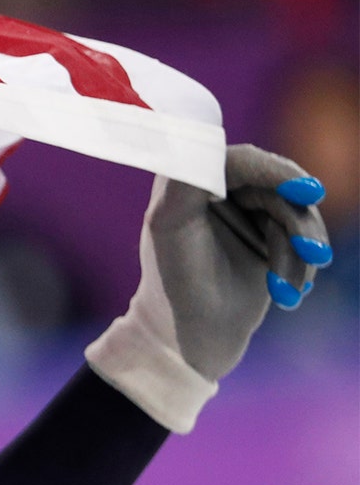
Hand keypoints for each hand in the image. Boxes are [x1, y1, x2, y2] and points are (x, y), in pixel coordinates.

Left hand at [87, 143, 330, 432]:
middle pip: (279, 189)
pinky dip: (298, 269)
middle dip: (298, 225)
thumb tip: (211, 143)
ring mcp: (248, 216)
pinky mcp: (269, 241)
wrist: (189, 341)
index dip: (276, 170)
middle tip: (314, 256)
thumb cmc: (172, 283)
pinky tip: (289, 294)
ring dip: (299, 254)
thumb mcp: (170, 226)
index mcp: (189, 181)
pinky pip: (303, 241)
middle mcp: (219, 192)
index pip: (242, 159)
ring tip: (288, 291)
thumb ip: (185, 180)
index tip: (307, 191)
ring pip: (297, 216)